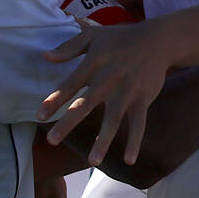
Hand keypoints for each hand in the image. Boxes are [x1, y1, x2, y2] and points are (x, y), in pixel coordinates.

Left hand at [38, 21, 170, 166]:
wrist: (159, 40)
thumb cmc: (121, 38)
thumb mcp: (94, 36)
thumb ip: (69, 47)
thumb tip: (45, 57)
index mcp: (94, 63)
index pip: (70, 84)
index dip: (54, 100)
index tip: (39, 116)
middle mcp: (110, 78)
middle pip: (86, 104)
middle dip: (68, 122)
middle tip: (52, 141)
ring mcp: (128, 90)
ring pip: (113, 118)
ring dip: (103, 140)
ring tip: (93, 161)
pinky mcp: (143, 98)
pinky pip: (139, 123)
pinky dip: (135, 141)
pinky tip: (129, 160)